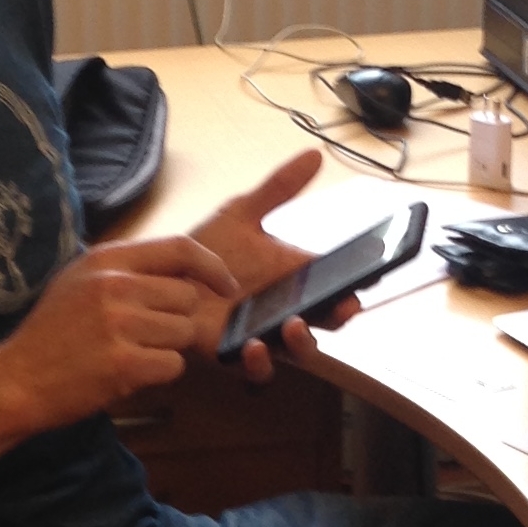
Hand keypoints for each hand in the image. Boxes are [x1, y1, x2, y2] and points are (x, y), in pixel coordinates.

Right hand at [0, 232, 237, 427]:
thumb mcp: (81, 282)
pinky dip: (157, 374)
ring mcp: (119, 324)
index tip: (226, 286)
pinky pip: (173, 365)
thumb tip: (184, 273)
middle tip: (141, 336)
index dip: (212, 267)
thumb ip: (128, 272)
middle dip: (176, 321)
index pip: (180, 248)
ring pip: (184, 334)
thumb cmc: (52, 334)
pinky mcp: (124, 362)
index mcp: (106, 260)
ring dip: (165, 350)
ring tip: (127, 353)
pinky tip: (125, 373)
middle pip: (188, 299)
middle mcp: (115, 285)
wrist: (16, 379)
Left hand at [192, 149, 360, 379]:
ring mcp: (263, 334)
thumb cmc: (207, 249)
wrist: (161, 274)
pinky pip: (257, 372)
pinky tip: (254, 346)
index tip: (366, 280)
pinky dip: (261, 364)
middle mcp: (285, 309)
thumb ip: (278, 188)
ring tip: (295, 325)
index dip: (354, 289)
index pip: (335, 288)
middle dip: (339, 318)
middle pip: (327, 324)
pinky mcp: (235, 355)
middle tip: (344, 307)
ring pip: (299, 352)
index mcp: (294, 278)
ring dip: (304, 343)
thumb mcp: (241, 213)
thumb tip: (314, 154)